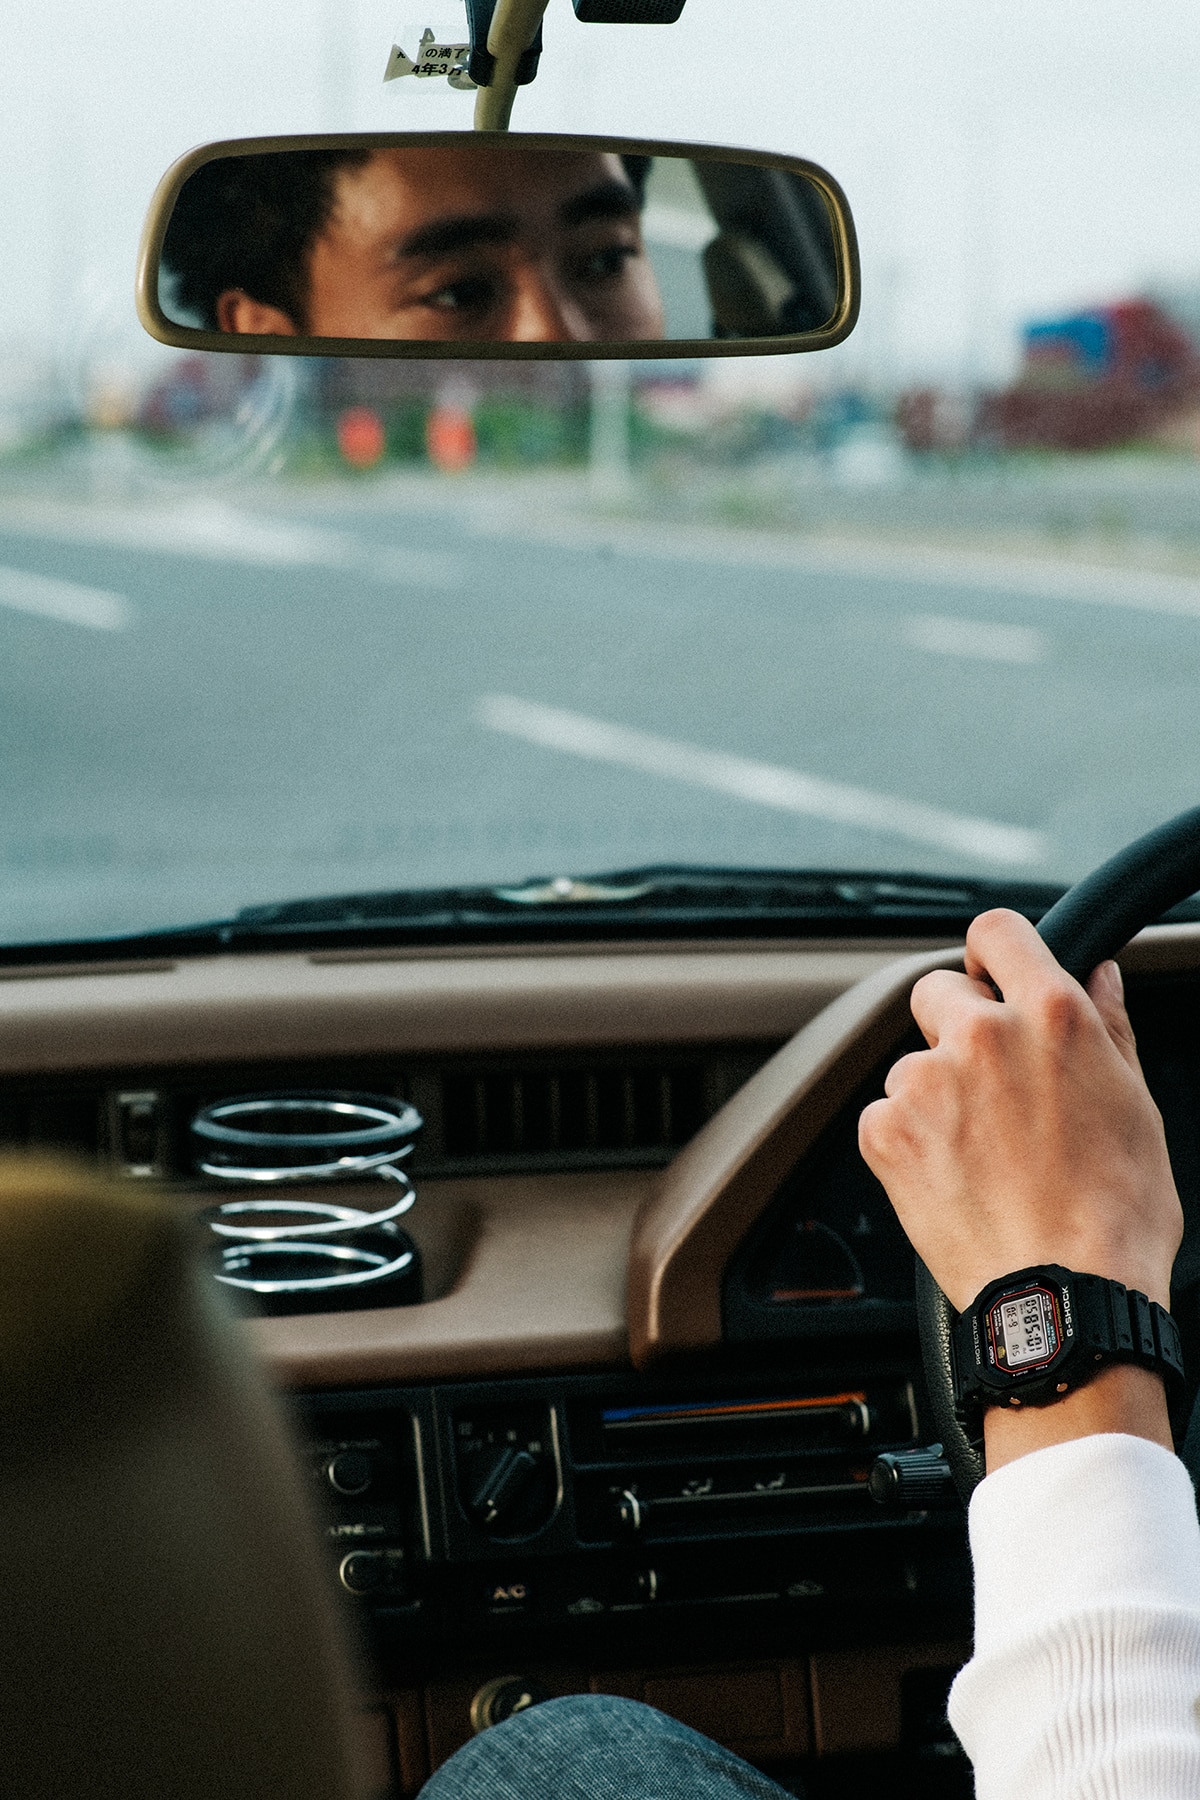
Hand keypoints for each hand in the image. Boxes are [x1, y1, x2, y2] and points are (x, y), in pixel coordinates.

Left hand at [859, 909, 1181, 1313]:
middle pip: (936, 991)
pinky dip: (908, 1142)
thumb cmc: (1117, 1211)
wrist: (1066, 1294)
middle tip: (990, 1089)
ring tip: (982, 1157)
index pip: (996, 932)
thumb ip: (1107, 1025)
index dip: (991, 954)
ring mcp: (926, 1081)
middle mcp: (982, 1035)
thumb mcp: (1135, 1105)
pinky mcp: (885, 1130)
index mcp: (1051, 1015)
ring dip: (935, 1095)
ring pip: (912, 1064)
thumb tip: (1100, 973)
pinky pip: (885, 1116)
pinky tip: (953, 1180)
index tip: (991, 979)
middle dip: (955, 1027)